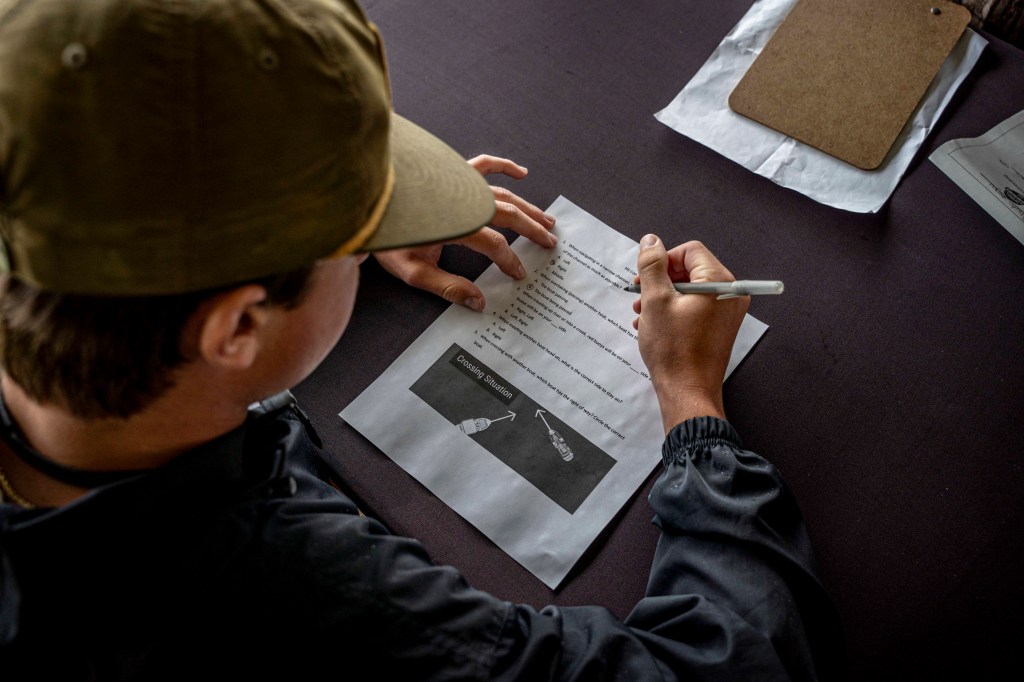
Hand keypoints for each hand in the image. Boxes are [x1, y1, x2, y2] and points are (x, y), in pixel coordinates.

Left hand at [373, 155, 555, 310]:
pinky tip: (521, 172)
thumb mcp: (415, 272)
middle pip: (507, 214)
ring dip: (527, 205)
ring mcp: (457, 183)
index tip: (519, 274)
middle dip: (532, 229)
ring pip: (502, 192)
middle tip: (550, 243)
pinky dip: (502, 166)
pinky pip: (482, 164)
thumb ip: (449, 287)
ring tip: (546, 219)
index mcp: (454, 224)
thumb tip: (479, 302)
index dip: (510, 260)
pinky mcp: (451, 173)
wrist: (366, 210)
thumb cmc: (388, 240)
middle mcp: (461, 199)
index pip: (494, 243)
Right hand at [631, 236, 748, 432]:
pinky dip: (673, 311)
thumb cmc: (674, 350)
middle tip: (638, 295)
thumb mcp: (655, 301)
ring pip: (690, 290)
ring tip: (641, 313)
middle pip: (690, 270)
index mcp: (719, 282)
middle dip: (661, 280)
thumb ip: (652, 266)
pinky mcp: (719, 328)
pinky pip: (695, 308)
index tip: (644, 277)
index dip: (663, 260)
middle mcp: (729, 294)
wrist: (687, 392)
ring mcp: (726, 312)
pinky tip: (652, 325)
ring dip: (663, 297)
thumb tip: (651, 241)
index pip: (690, 251)